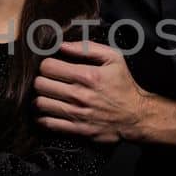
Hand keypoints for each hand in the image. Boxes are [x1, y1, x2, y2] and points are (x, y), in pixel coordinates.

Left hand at [33, 40, 151, 143]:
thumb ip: (87, 48)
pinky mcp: (77, 129)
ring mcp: (77, 114)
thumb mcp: (114, 58)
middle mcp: (80, 95)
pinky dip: (42, 116)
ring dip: (40, 97)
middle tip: (47, 80)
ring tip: (47, 95)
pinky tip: (48, 111)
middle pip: (40, 85)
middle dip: (40, 80)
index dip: (46, 64)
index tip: (51, 66)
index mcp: (88, 75)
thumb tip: (62, 45)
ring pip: (40, 103)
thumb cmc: (124, 86)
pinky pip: (48, 123)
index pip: (48, 67)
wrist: (136, 116)